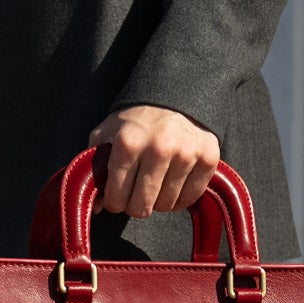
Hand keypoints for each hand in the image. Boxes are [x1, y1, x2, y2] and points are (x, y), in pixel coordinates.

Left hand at [86, 104, 220, 218]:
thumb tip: (98, 206)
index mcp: (128, 143)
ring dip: (158, 201)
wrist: (175, 96)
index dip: (114, 202)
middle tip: (136, 194)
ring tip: (155, 185)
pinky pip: (190, 198)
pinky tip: (172, 185)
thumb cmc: (137, 120)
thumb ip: (96, 167)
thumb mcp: (108, 133)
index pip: (117, 197)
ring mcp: (185, 154)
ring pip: (165, 205)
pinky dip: (179, 198)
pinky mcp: (207, 158)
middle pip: (141, 206)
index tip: (118, 195)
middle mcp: (158, 148)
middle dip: (134, 205)